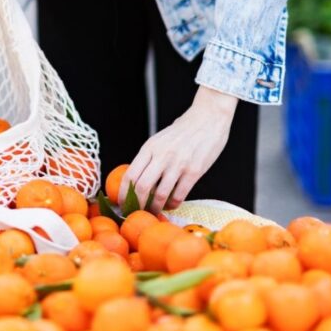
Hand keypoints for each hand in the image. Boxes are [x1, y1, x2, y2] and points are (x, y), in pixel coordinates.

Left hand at [121, 87, 237, 214]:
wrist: (208, 117)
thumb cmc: (183, 130)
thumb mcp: (160, 140)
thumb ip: (150, 158)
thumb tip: (138, 181)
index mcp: (150, 147)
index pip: (130, 174)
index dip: (123, 193)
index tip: (123, 203)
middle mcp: (161, 155)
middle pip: (141, 187)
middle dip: (137, 205)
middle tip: (137, 212)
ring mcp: (178, 164)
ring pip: (160, 195)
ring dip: (155, 208)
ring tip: (155, 210)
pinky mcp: (194, 171)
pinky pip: (179, 195)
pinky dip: (173, 204)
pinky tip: (172, 204)